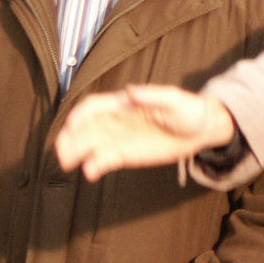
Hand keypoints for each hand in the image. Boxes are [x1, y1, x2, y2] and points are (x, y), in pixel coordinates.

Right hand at [56, 85, 237, 180]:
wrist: (200, 131)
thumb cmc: (188, 109)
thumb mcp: (173, 99)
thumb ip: (151, 96)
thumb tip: (129, 91)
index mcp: (124, 103)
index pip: (94, 106)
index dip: (79, 115)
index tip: (72, 126)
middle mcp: (116, 120)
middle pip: (84, 128)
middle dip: (69, 138)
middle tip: (63, 152)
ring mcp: (118, 138)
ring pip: (88, 145)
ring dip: (75, 153)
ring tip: (68, 163)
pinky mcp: (124, 155)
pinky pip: (104, 160)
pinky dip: (94, 166)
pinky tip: (92, 172)